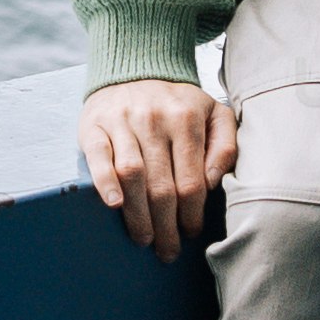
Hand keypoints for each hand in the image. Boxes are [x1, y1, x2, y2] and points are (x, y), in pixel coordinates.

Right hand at [80, 76, 235, 253]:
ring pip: (133, 177)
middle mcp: (154, 119)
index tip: (190, 234)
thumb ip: (225, 146)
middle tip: (167, 251)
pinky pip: (99, 157)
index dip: (192, 215)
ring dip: (138, 215)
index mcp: (187, 119)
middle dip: (166, 227)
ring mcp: (122, 122)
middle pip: (162, 186)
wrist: (134, 68)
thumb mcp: (214, 114)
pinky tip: (114, 205)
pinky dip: (105, 183)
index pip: (192, 182)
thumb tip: (214, 182)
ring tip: (144, 239)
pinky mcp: (94, 125)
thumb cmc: (179, 103)